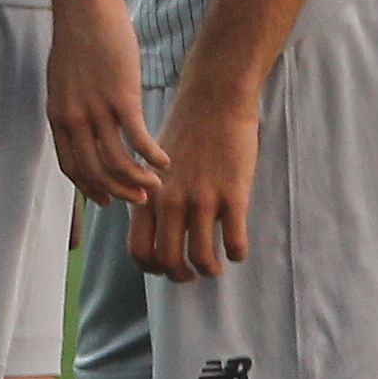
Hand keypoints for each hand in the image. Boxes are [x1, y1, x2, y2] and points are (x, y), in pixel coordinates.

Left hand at [49, 0, 167, 211]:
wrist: (84, 8)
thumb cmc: (78, 40)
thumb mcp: (65, 81)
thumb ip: (73, 107)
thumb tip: (83, 124)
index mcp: (59, 117)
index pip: (71, 167)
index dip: (89, 188)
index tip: (106, 200)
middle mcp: (74, 119)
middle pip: (94, 171)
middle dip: (116, 192)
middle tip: (137, 200)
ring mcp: (97, 110)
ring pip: (116, 161)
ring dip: (137, 180)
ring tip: (155, 187)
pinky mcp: (121, 97)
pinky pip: (137, 138)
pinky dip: (152, 156)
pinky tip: (165, 161)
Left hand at [137, 72, 255, 281]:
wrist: (214, 102)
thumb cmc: (184, 131)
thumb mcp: (152, 165)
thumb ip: (151, 196)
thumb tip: (154, 228)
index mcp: (147, 196)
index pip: (140, 251)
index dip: (153, 268)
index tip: (167, 268)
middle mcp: (170, 203)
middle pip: (169, 261)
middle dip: (181, 276)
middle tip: (193, 274)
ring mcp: (202, 200)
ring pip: (202, 257)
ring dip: (210, 269)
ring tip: (216, 266)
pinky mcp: (233, 195)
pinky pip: (235, 241)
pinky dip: (237, 253)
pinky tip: (237, 249)